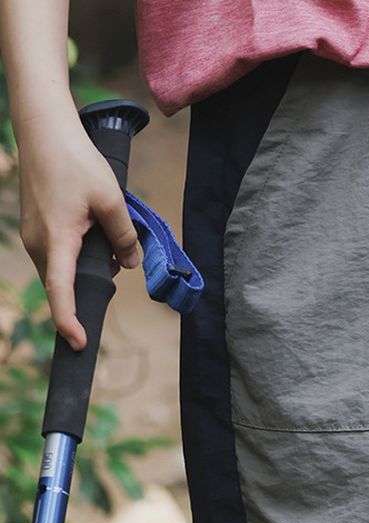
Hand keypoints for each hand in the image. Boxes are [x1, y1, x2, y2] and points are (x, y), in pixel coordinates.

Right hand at [16, 113, 140, 350]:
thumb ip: (124, 237)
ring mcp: (33, 237)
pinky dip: (78, 257)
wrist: (44, 131)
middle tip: (116, 261)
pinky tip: (94, 233)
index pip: (61, 290)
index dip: (69, 319)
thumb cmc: (76, 161)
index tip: (78, 342)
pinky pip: (58, 256)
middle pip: (64, 285)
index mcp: (57, 239)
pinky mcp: (35, 229)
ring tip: (107, 240)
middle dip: (90, 289)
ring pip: (62, 270)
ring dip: (87, 268)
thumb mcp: (112, 200)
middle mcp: (39, 243)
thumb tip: (130, 265)